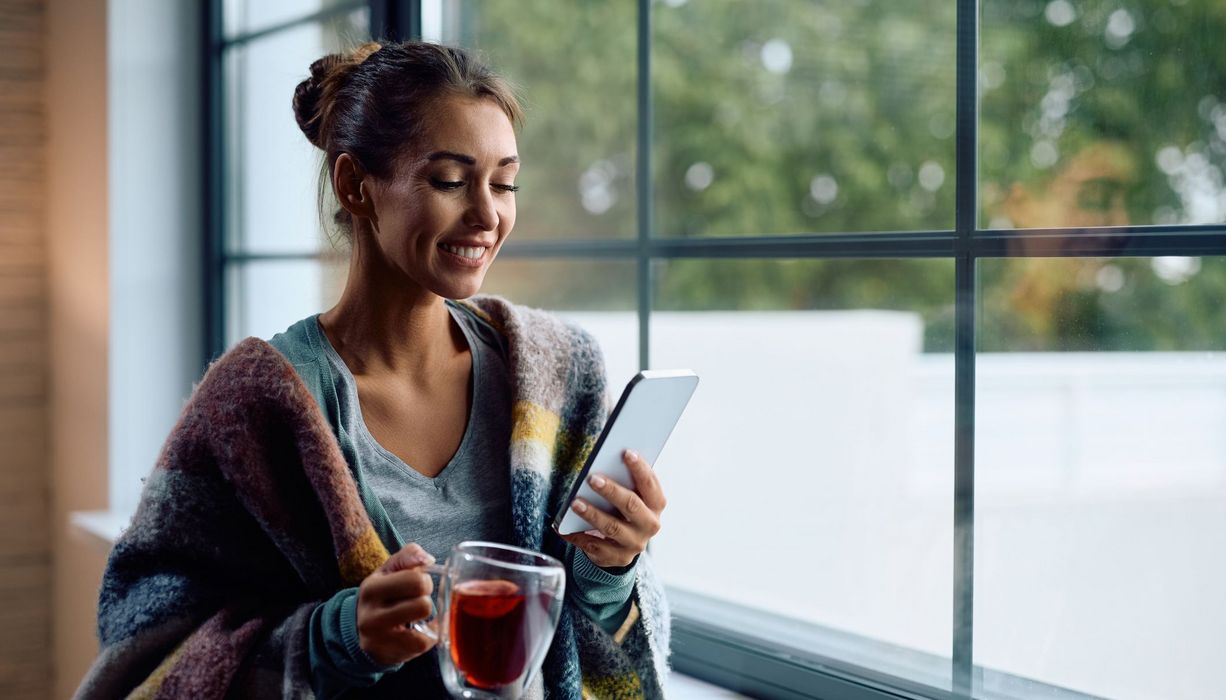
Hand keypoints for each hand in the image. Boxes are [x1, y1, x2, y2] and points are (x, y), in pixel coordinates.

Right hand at [356, 543, 436, 666]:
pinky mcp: (389, 654)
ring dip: (428, 619)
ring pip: (424, 627)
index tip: (419, 584)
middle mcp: (372, 615)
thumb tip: (427, 559)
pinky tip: (419, 630)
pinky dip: (428, 635)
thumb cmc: (382, 594)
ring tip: (417, 616)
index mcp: (371, 588)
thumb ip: (408, 556)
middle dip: (426, 600)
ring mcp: (379, 638)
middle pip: (423, 604)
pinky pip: (424, 643)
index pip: (415, 580)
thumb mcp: (389, 570)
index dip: (424, 581)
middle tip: (418, 601)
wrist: (359, 630)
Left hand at [561, 450, 666, 568]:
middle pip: (631, 506)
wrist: (624, 544)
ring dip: (592, 514)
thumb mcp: (632, 495)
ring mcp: (634, 544)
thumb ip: (625, 481)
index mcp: (656, 505)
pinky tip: (564, 528)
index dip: (640, 468)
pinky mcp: (617, 557)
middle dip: (612, 491)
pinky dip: (578, 535)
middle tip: (592, 479)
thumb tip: (605, 461)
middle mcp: (649, 525)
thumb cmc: (625, 509)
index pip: (650, 484)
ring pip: (612, 527)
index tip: (626, 453)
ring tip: (575, 503)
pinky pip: (595, 546)